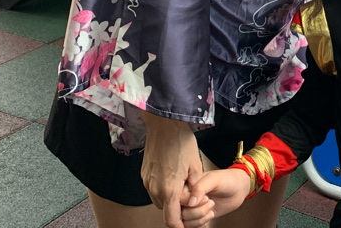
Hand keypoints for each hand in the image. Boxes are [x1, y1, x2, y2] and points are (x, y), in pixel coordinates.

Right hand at [141, 112, 202, 227]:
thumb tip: (195, 201)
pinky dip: (163, 189)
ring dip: (170, 199)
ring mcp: (147, 182)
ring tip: (182, 185)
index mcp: (170, 189)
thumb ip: (195, 187)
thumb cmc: (181, 141)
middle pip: (166, 211)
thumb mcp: (196, 165)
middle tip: (191, 198)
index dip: (180, 226)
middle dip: (178, 209)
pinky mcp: (144, 175)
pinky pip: (153, 189)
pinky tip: (173, 176)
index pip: (172, 220)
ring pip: (159, 201)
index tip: (187, 225)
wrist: (163, 123)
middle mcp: (155, 188)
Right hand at [183, 169, 250, 226]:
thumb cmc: (227, 179)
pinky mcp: (197, 216)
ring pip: (185, 221)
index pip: (179, 199)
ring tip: (211, 209)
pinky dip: (199, 225)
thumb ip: (200, 188)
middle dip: (198, 211)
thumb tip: (190, 202)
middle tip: (211, 202)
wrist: (238, 189)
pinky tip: (209, 218)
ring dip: (200, 218)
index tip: (206, 197)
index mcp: (188, 185)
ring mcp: (192, 207)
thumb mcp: (214, 179)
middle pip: (182, 212)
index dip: (191, 202)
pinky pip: (191, 225)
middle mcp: (188, 197)